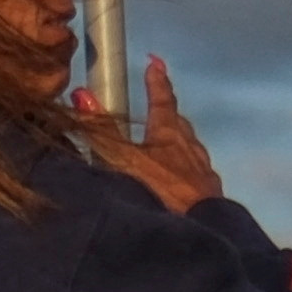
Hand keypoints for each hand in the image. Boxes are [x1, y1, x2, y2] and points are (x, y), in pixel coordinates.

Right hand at [72, 54, 224, 212]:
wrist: (200, 229)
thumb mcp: (123, 159)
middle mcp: (189, 146)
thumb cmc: (160, 188)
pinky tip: (181, 180)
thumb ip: (102, 129)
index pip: (162, 99)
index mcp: (168, 132)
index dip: (157, 80)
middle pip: (179, 122)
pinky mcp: (210, 194)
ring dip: (179, 140)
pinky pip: (197, 172)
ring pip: (190, 147)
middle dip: (169, 110)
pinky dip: (186, 168)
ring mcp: (202, 170)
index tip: (155, 61)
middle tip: (162, 101)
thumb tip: (81, 92)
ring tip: (168, 142)